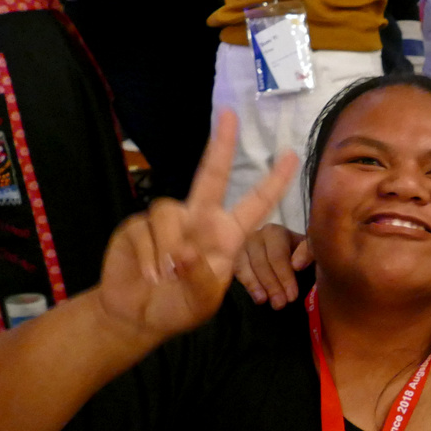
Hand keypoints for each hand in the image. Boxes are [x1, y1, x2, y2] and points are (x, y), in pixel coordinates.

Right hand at [95, 111, 297, 340]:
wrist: (137, 316)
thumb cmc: (179, 307)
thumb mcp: (203, 301)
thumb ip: (202, 279)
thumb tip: (185, 253)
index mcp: (227, 236)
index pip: (256, 204)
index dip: (274, 182)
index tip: (292, 156)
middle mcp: (199, 220)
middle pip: (211, 175)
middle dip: (222, 145)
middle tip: (230, 115)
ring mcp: (168, 221)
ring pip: (169, 211)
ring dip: (168, 245)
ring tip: (166, 276)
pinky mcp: (138, 226)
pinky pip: (145, 230)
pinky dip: (148, 257)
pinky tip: (149, 275)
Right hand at [234, 223, 311, 308]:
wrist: (287, 258)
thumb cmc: (299, 255)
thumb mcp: (309, 253)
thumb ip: (308, 254)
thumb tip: (296, 265)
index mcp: (275, 232)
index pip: (278, 256)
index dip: (285, 276)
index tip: (292, 296)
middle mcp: (256, 236)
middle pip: (261, 263)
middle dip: (272, 285)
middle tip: (281, 304)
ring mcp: (243, 247)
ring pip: (247, 267)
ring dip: (258, 287)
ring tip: (267, 302)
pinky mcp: (235, 259)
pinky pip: (238, 272)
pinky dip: (248, 286)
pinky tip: (258, 299)